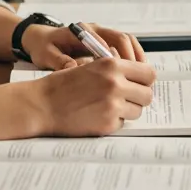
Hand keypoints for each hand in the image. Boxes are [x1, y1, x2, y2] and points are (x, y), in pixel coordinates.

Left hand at [22, 22, 145, 70]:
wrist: (38, 39)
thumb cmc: (43, 46)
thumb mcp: (46, 54)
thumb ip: (59, 60)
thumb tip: (73, 68)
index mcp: (83, 31)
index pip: (110, 39)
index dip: (121, 55)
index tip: (126, 72)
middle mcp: (96, 31)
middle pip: (124, 39)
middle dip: (134, 58)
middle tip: (140, 77)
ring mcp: (100, 37)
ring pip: (126, 44)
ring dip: (135, 60)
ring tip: (141, 79)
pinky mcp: (101, 45)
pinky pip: (121, 50)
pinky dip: (129, 62)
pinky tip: (131, 77)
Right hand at [24, 58, 156, 136]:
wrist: (41, 104)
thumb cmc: (62, 85)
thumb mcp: (90, 65)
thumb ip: (115, 69)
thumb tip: (137, 76)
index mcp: (112, 65)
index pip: (149, 73)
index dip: (144, 80)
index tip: (139, 84)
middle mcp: (116, 84)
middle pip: (147, 94)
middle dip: (138, 97)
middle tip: (126, 98)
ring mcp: (113, 106)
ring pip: (138, 111)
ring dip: (127, 110)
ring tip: (108, 107)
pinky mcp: (107, 124)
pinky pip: (123, 123)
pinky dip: (114, 121)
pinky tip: (97, 115)